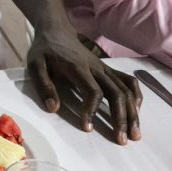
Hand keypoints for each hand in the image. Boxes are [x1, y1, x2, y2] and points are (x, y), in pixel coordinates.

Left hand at [27, 29, 141, 144]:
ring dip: (133, 112)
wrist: (56, 30)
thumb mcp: (35, 64)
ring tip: (134, 134)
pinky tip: (136, 112)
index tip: (87, 127)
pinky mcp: (108, 69)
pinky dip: (136, 96)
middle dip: (121, 118)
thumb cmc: (45, 50)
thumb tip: (53, 108)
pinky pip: (129, 81)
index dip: (92, 110)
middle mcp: (96, 68)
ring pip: (126, 90)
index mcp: (77, 67)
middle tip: (122, 140)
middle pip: (116, 93)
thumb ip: (43, 85)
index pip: (93, 90)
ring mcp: (105, 68)